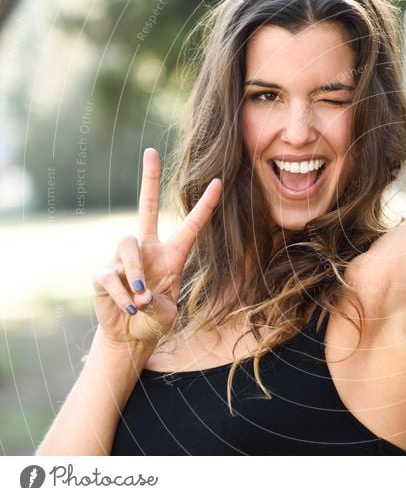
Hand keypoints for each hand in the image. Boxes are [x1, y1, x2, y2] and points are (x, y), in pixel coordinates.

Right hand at [91, 148, 221, 346]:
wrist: (130, 336)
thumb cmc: (154, 321)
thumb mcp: (166, 317)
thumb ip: (158, 307)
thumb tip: (141, 294)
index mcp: (173, 255)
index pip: (191, 226)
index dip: (205, 206)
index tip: (219, 183)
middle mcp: (148, 249)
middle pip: (147, 206)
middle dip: (149, 179)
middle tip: (150, 151)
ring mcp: (124, 258)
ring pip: (128, 244)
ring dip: (136, 271)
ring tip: (141, 297)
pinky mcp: (104, 272)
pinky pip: (111, 274)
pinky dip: (122, 294)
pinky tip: (128, 306)